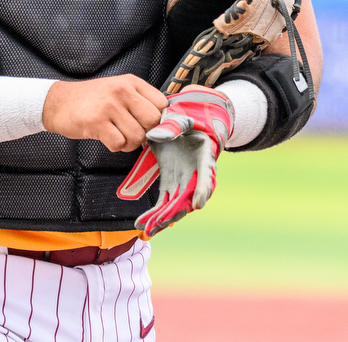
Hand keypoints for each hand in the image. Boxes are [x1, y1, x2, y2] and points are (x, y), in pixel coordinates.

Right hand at [43, 75, 167, 151]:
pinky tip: (106, 137)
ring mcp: (109, 106)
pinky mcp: (96, 122)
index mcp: (131, 82)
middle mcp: (122, 91)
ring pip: (137, 136)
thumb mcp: (118, 89)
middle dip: (145, 132)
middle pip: (152, 121)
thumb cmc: (92, 99)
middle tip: (131, 131)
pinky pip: (119, 144)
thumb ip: (140, 101)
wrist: (59, 102)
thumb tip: (164, 123)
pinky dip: (115, 146)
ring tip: (116, 134)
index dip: (158, 119)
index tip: (147, 124)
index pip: (161, 104)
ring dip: (129, 143)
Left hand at [115, 85, 231, 235]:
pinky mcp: (170, 185)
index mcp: (203, 157)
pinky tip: (142, 224)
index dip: (202, 189)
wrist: (180, 127)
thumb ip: (171, 125)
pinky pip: (164, 203)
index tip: (198, 204)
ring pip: (176, 206)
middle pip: (189, 198)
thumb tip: (154, 136)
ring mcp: (183, 182)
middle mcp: (196, 174)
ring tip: (147, 229)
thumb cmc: (184, 121)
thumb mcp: (180, 118)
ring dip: (163, 219)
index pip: (206, 175)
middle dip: (176, 212)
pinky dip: (155, 214)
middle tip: (161, 222)